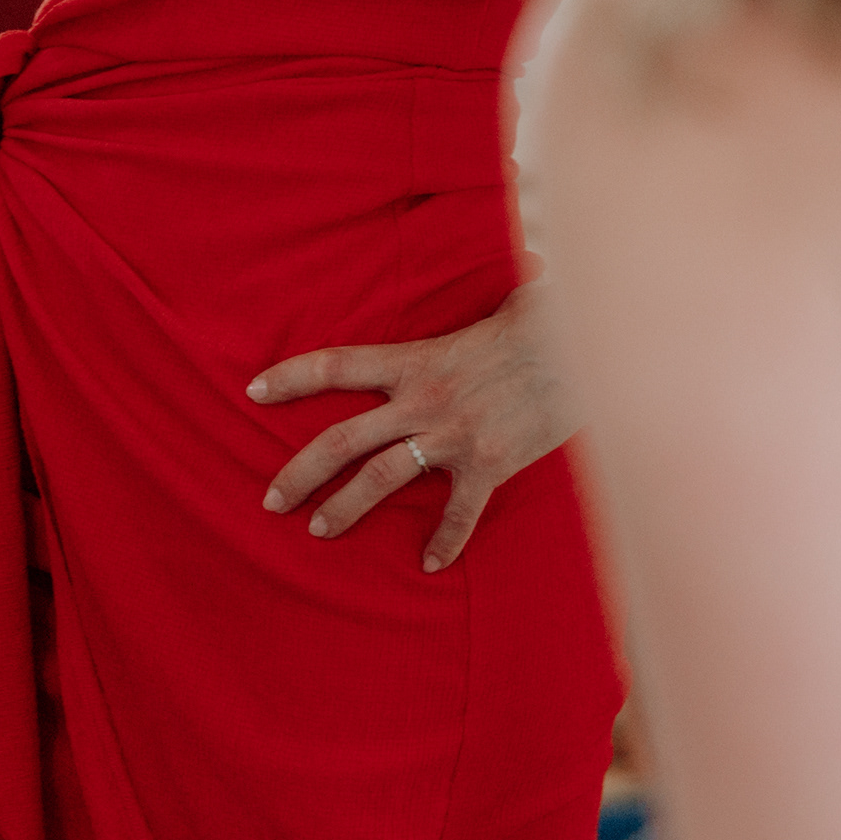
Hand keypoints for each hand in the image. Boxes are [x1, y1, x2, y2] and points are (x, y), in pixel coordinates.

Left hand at [249, 284, 574, 570]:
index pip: (335, 365)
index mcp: (414, 359)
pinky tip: (430, 565)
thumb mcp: (495, 307)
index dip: (290, 377)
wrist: (587, 347)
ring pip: (380, 478)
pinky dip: (443, 541)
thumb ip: (483, 306)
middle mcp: (422, 398)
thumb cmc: (542, 321)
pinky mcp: (489, 463)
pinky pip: (458, 513)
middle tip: (270, 500)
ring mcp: (453, 434)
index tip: (253, 390)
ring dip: (344, 508)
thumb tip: (524, 275)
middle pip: (342, 438)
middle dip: (299, 472)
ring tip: (318, 531)